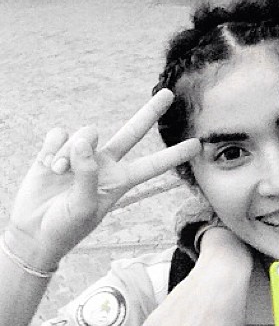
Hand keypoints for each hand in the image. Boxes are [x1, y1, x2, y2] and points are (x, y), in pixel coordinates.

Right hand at [7, 89, 199, 269]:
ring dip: (70, 153)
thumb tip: (84, 141)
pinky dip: (53, 148)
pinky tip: (48, 166)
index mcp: (120, 182)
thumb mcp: (83, 207)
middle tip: (169, 94)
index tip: (197, 144)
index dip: (174, 155)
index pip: (153, 165)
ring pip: (86, 133)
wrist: (35, 231)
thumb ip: (87, 175)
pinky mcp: (57, 150)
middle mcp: (105, 165)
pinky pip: (59, 134)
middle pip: (132, 133)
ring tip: (60, 175)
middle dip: (150, 112)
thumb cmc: (65, 227)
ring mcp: (82, 155)